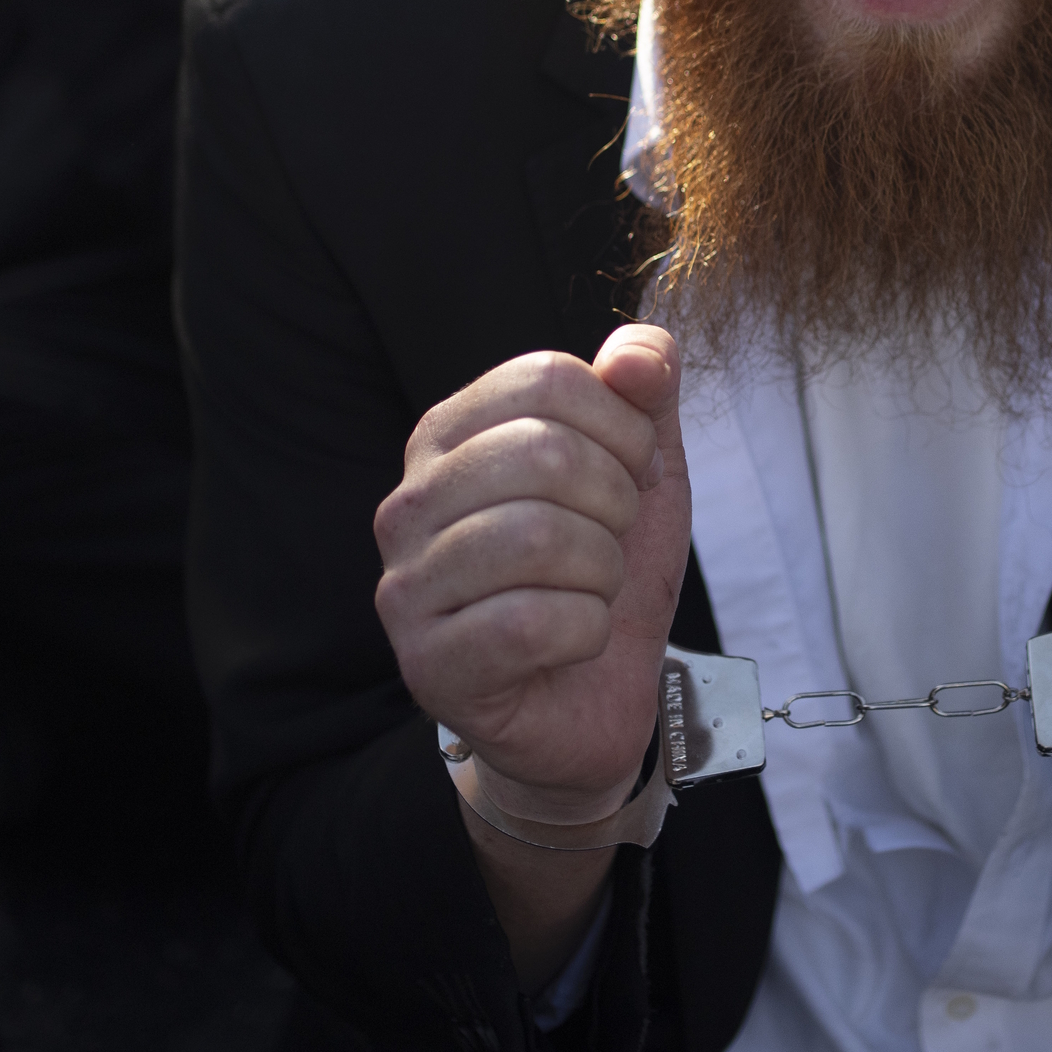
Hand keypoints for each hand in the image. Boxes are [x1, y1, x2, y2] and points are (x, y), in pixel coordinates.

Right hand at [373, 326, 690, 823]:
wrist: (595, 697)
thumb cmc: (603, 570)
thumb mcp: (642, 467)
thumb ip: (644, 392)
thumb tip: (641, 354)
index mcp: (449, 434)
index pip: (548, 379)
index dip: (622, 429)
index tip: (630, 478)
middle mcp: (409, 502)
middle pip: (544, 453)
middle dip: (615, 503)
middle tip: (612, 545)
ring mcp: (407, 587)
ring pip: (538, 537)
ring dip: (600, 571)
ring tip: (591, 591)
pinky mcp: (427, 665)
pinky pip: (529, 623)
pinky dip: (585, 631)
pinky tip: (574, 641)